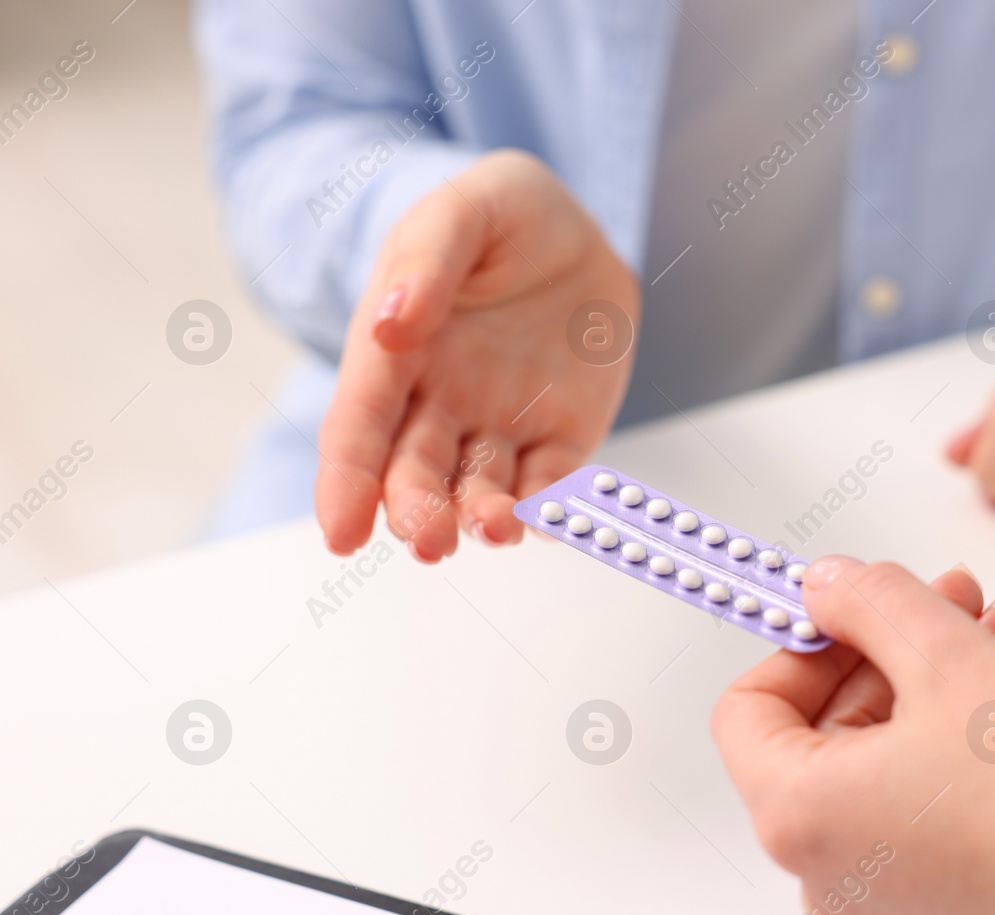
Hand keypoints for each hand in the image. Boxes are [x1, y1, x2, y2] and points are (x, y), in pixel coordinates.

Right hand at [316, 150, 638, 561]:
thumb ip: (425, 262)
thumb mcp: (459, 214)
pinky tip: (550, 523)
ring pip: (480, 490)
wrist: (575, 232)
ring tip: (494, 528)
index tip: (340, 532)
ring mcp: (500, 425)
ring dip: (482, 519)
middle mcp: (439, 403)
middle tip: (428, 540)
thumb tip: (389, 323)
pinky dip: (549, 509)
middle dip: (415, 512)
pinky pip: (551, 484)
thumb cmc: (498, 217)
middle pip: (415, 472)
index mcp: (394, 354)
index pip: (358, 426)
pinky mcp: (560, 437)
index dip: (344, 483)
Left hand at [711, 557, 994, 914]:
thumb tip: (828, 585)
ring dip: (929, 691)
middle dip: (886, 654)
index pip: (747, 710)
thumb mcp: (953, 655)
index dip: (802, 640)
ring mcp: (889, 911)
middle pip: (822, 738)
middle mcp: (831, 881)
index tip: (851, 608)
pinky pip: (921, 821)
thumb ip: (871, 604)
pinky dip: (952, 756)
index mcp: (802, 820)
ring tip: (994, 637)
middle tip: (946, 602)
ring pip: (880, 772)